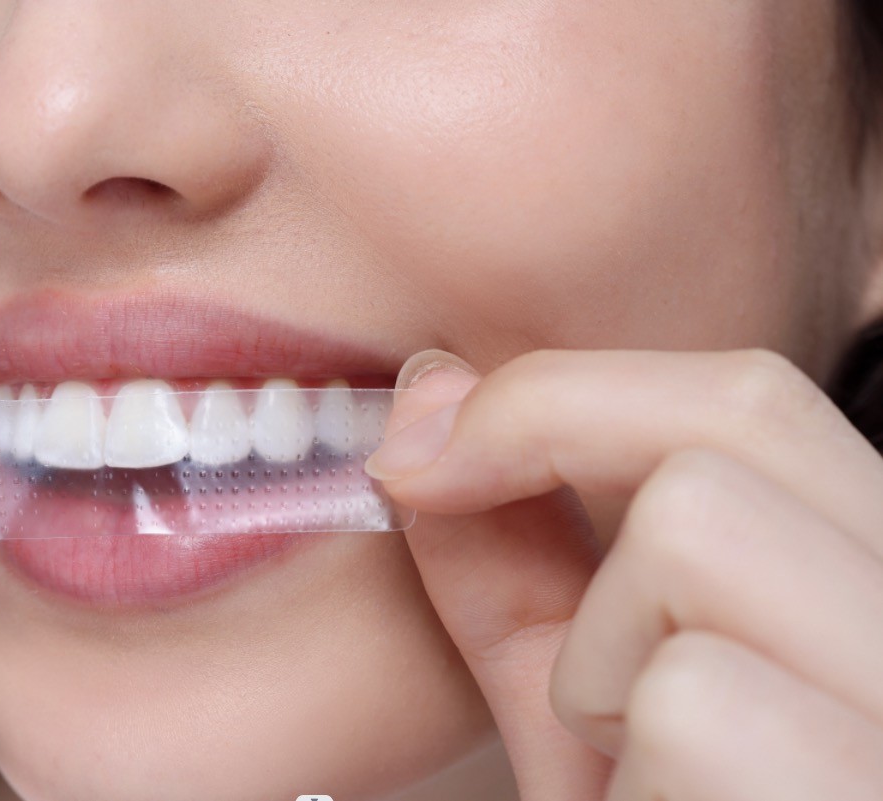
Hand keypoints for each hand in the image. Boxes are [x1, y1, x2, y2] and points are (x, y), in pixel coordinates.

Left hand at [367, 348, 882, 799]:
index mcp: (875, 591)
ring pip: (698, 537)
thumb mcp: (587, 712)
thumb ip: (519, 564)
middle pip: (733, 418)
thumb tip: (434, 398)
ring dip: (602, 661)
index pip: (750, 398)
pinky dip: (626, 762)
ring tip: (636, 769)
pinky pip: (695, 694)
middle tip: (510, 586)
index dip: (561, 395)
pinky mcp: (857, 793)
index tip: (430, 449)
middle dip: (563, 474)